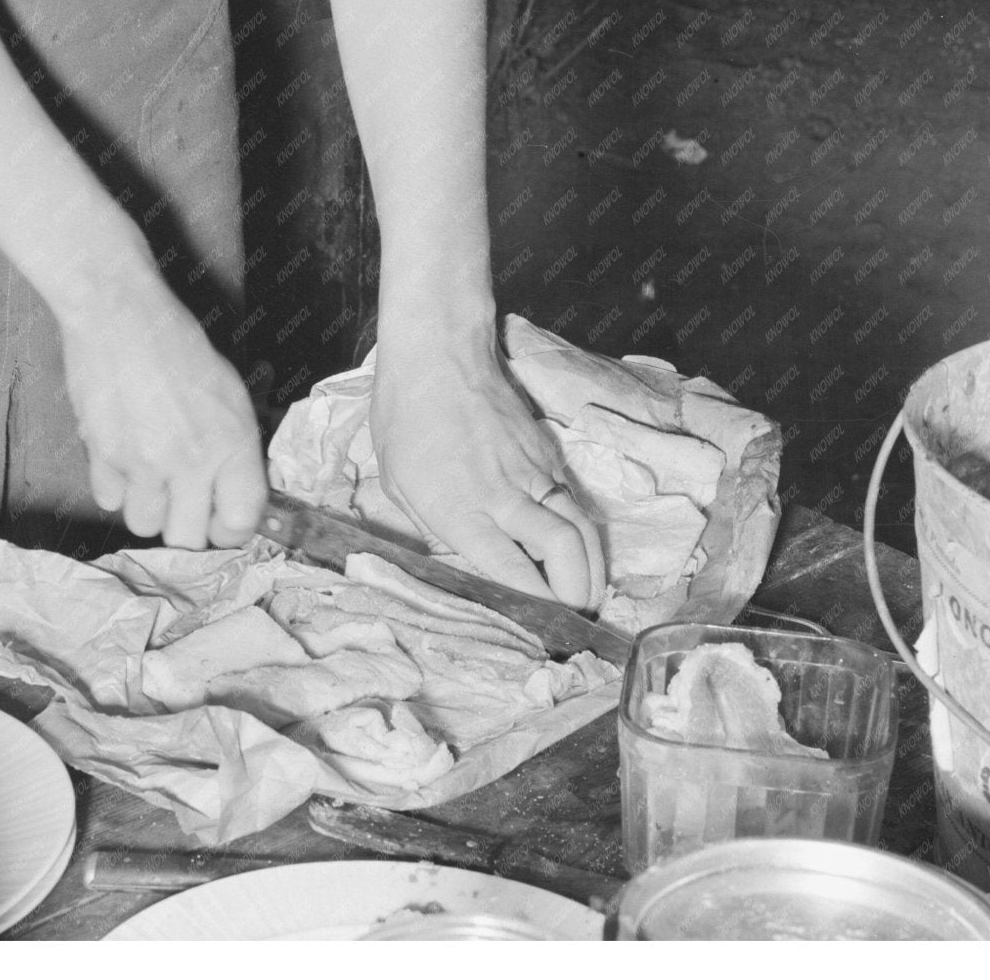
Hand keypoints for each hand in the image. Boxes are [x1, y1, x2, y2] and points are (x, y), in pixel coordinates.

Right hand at [57, 279, 266, 549]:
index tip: (223, 521)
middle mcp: (190, 461)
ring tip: (152, 478)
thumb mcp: (229, 392)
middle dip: (188, 527)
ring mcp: (143, 463)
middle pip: (188, 539)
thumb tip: (236, 491)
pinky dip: (116, 488)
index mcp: (231, 442)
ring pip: (145, 526)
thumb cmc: (180, 345)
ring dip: (150, 509)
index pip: (240, 520)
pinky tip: (124, 460)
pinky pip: (110, 501)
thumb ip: (235, 447)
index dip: (232, 528)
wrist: (121, 318)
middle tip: (186, 504)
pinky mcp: (102, 457)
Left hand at [369, 333, 606, 610]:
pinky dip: (580, 532)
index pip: (516, 573)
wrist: (437, 353)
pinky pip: (573, 501)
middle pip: (566, 553)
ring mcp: (533, 470)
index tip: (544, 636)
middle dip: (580, 596)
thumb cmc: (404, 416)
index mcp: (463, 510)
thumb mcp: (398, 485)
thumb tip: (458, 562)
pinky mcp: (547, 452)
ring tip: (586, 596)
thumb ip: (432, 530)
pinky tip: (572, 550)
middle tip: (575, 620)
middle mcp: (505, 495)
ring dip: (591, 568)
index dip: (538, 610)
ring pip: (582, 528)